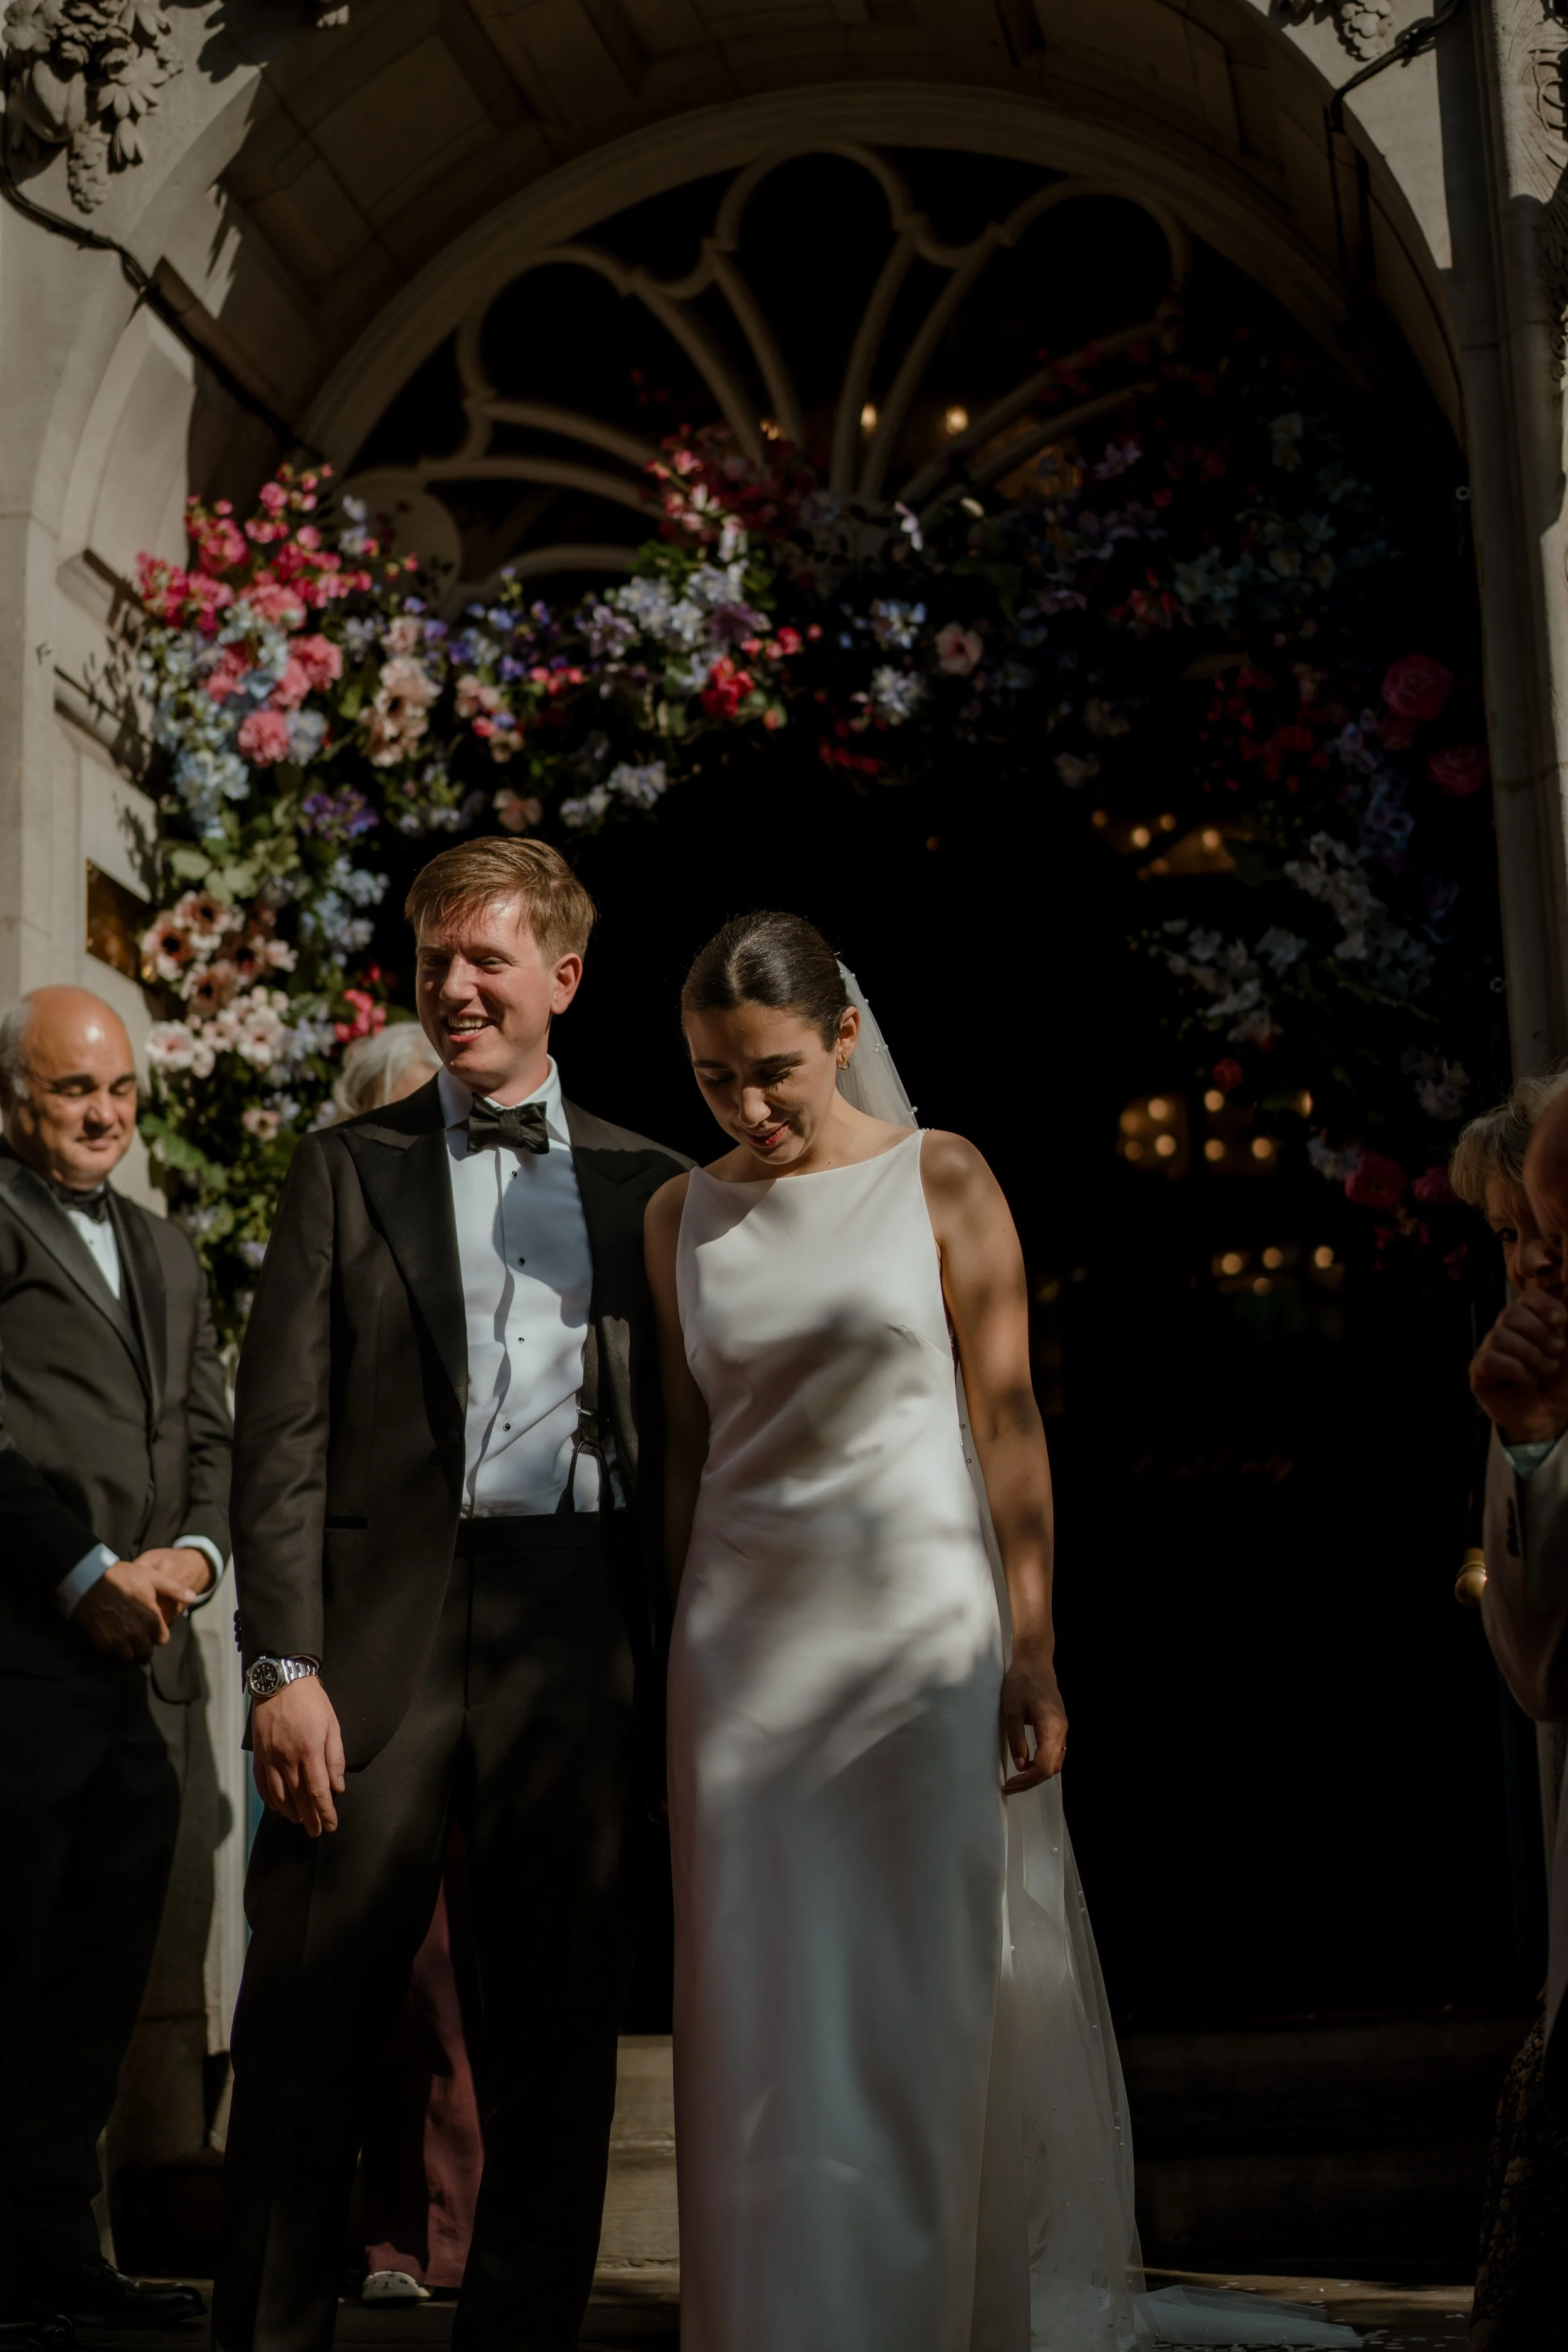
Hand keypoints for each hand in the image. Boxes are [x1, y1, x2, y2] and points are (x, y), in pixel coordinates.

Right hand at [73, 1550, 206, 1659]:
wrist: (89, 1580)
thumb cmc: (123, 1576)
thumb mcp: (152, 1577)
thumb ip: (174, 1589)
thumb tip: (193, 1596)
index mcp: (151, 1619)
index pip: (162, 1640)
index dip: (158, 1633)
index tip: (152, 1627)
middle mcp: (137, 1633)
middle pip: (145, 1650)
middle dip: (143, 1642)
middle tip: (137, 1631)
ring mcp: (118, 1640)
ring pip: (128, 1655)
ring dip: (128, 1648)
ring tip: (124, 1636)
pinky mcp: (101, 1642)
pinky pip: (109, 1652)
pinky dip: (110, 1647)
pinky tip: (109, 1635)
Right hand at [252, 1676, 345, 1836]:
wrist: (281, 1681)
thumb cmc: (312, 1701)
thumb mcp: (332, 1725)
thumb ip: (335, 1758)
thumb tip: (338, 1787)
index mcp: (309, 1751)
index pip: (318, 1792)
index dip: (325, 1812)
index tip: (331, 1825)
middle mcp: (288, 1759)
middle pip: (299, 1799)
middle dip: (310, 1818)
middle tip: (317, 1832)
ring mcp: (270, 1758)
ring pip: (279, 1795)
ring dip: (290, 1813)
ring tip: (299, 1822)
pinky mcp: (259, 1754)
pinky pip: (262, 1784)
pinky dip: (270, 1799)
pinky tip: (277, 1807)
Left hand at [1001, 1647, 1067, 1793]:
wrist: (1035, 1663)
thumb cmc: (1021, 1682)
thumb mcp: (1011, 1710)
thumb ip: (1016, 1739)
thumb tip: (1021, 1766)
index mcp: (1051, 1727)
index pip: (1044, 1765)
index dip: (1027, 1779)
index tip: (1010, 1784)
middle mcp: (1061, 1731)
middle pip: (1052, 1767)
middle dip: (1032, 1781)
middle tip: (1011, 1786)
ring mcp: (1062, 1729)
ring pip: (1055, 1762)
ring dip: (1038, 1774)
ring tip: (1017, 1779)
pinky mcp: (1059, 1726)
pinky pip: (1055, 1752)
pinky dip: (1043, 1763)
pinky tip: (1027, 1764)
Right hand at [1470, 1293, 1567, 1443]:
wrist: (1553, 1416)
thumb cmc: (1562, 1382)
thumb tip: (1567, 1290)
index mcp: (1530, 1321)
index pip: (1527, 1297)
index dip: (1543, 1305)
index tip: (1561, 1321)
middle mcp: (1507, 1332)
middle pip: (1510, 1314)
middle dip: (1539, 1334)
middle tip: (1557, 1352)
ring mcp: (1490, 1351)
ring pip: (1499, 1336)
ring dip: (1530, 1355)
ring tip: (1545, 1370)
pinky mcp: (1479, 1372)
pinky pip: (1490, 1359)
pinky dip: (1515, 1369)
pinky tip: (1526, 1380)